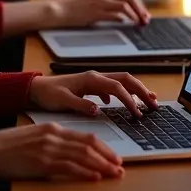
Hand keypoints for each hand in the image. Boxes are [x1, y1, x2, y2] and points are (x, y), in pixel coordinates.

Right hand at [0, 123, 122, 181]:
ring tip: (114, 174)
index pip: (85, 136)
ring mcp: (49, 149)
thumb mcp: (35, 137)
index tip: (114, 156)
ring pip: (83, 156)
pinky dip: (85, 172)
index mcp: (53, 128)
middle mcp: (54, 136)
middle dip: (108, 156)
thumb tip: (71, 155)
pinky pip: (69, 167)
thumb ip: (53, 142)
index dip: (103, 147)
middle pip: (89, 145)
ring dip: (102, 165)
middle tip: (120, 167)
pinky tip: (95, 177)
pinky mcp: (42, 163)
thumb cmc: (9, 146)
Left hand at [28, 70, 158, 117]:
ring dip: (136, 90)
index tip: (138, 114)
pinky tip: (124, 103)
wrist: (36, 88)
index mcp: (91, 79)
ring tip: (148, 101)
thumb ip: (81, 105)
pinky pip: (113, 87)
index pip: (117, 88)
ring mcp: (94, 80)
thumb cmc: (48, 94)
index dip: (130, 100)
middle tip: (154, 105)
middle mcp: (95, 76)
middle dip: (142, 91)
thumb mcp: (62, 101)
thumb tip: (98, 109)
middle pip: (126, 79)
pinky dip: (123, 93)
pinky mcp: (91, 85)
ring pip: (121, 82)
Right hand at [54, 0, 150, 27]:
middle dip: (141, 8)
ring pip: (124, 4)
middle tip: (145, 19)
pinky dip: (123, 19)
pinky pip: (114, 14)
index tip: (144, 13)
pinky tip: (126, 23)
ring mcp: (99, 2)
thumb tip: (124, 14)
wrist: (60, 11)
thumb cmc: (76, 8)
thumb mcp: (94, 1)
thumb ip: (109, 4)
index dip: (140, 3)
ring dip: (135, 15)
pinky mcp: (94, 12)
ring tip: (139, 23)